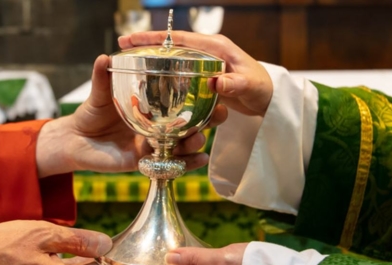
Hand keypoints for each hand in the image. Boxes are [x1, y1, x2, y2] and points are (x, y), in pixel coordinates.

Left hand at [35, 55, 209, 176]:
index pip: (181, 103)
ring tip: (201, 138)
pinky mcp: (144, 162)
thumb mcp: (99, 94)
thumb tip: (104, 56)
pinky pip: (169, 165)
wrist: (75, 139)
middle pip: (190, 125)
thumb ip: (102, 78)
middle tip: (219, 115)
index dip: (199, 99)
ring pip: (182, 146)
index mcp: (152, 109)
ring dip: (196, 142)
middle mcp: (157, 128)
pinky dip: (186, 164)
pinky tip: (199, 160)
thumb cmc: (91, 113)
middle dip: (208, 121)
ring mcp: (153, 146)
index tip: (215, 90)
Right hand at [119, 31, 272, 117]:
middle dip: (146, 47)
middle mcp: (207, 52)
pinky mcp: (204, 79)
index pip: (178, 38)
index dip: (152, 38)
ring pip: (173, 62)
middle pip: (170, 47)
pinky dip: (166, 80)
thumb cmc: (263, 88)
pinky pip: (181, 77)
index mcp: (215, 47)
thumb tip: (218, 83)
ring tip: (130, 67)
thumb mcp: (250, 86)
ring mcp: (205, 65)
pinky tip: (152, 87)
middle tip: (121, 50)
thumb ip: (235, 84)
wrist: (270, 99)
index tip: (129, 40)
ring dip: (154, 64)